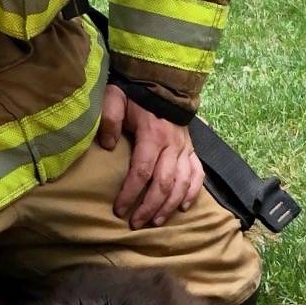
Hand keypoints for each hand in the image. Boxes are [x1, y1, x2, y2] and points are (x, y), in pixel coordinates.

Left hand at [97, 83, 203, 228]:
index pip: (142, 171)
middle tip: (135, 223)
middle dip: (149, 206)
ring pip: (182, 183)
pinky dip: (192, 192)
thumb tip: (108, 146)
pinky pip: (198, 174)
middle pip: (164, 183)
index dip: (131, 193)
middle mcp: (173, 145)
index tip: (119, 209)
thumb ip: (110, 120)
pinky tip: (183, 207)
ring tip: (155, 221)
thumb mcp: (115, 98)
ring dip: (169, 205)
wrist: (162, 80)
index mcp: (153, 135)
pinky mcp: (192, 149)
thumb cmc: (135, 93)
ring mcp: (186, 148)